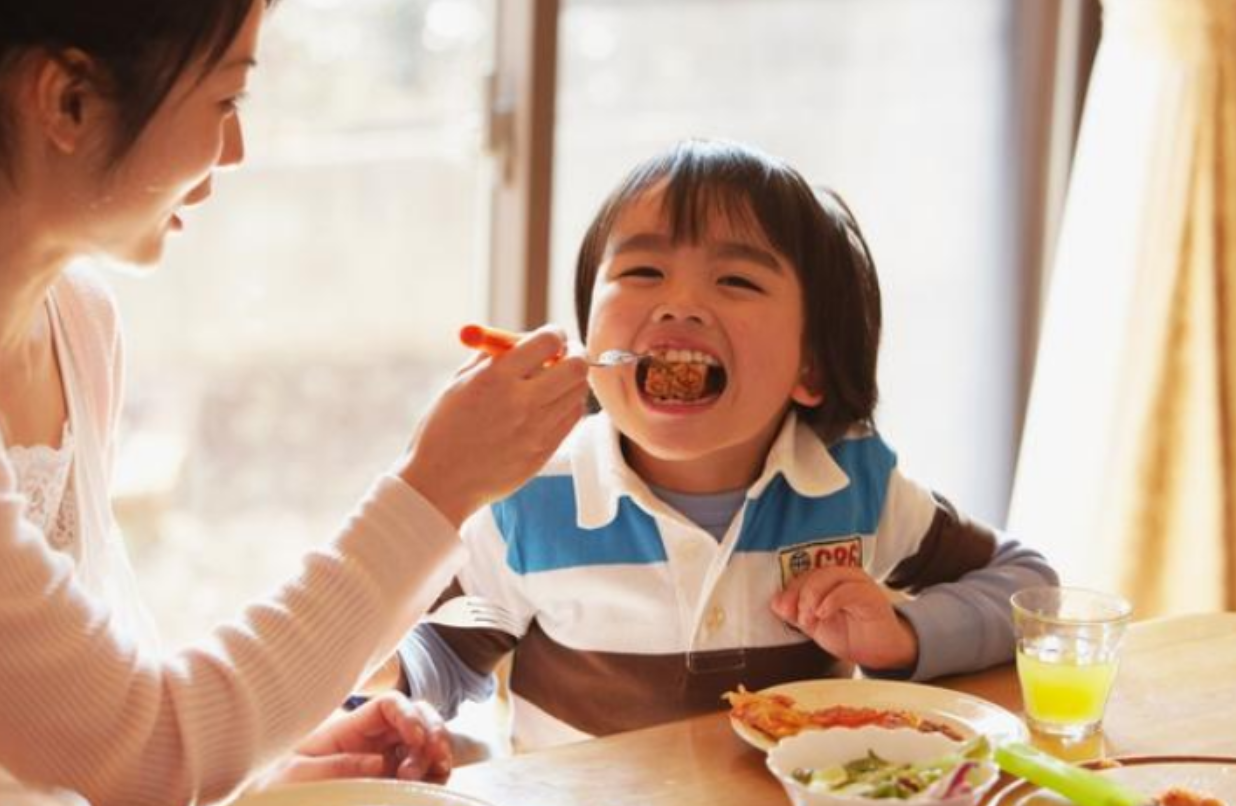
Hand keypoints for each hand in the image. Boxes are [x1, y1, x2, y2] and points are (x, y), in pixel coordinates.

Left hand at [255, 693, 451, 788]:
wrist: (266, 801)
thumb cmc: (276, 785)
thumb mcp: (296, 774)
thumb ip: (337, 767)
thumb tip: (379, 764)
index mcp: (349, 729)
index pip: (389, 705)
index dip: (409, 715)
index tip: (417, 738)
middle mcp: (372, 741)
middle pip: (417, 717)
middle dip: (433, 732)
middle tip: (432, 759)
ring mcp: (385, 762)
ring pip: (426, 744)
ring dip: (435, 755)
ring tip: (424, 778)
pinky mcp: (390, 784)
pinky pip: (423, 773)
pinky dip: (435, 775)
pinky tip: (429, 784)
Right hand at [399, 326, 588, 525]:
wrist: (440, 483)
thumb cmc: (443, 429)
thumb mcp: (458, 383)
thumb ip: (492, 357)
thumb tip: (521, 339)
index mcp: (495, 378)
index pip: (548, 341)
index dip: (555, 333)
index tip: (552, 336)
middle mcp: (520, 402)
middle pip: (576, 366)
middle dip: (575, 353)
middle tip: (566, 355)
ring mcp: (536, 430)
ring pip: (578, 392)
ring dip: (571, 380)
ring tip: (554, 383)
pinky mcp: (544, 452)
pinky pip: (572, 418)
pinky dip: (567, 405)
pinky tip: (550, 405)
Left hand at [770, 567, 918, 671]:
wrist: (879, 653)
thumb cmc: (850, 635)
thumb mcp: (815, 625)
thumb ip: (796, 614)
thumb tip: (776, 603)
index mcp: (828, 580)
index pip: (803, 575)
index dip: (789, 589)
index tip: (780, 608)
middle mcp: (843, 575)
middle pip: (814, 573)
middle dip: (798, 594)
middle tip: (797, 616)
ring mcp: (858, 583)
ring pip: (829, 576)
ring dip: (812, 597)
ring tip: (809, 619)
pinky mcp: (871, 595)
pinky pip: (848, 590)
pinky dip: (831, 600)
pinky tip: (822, 614)